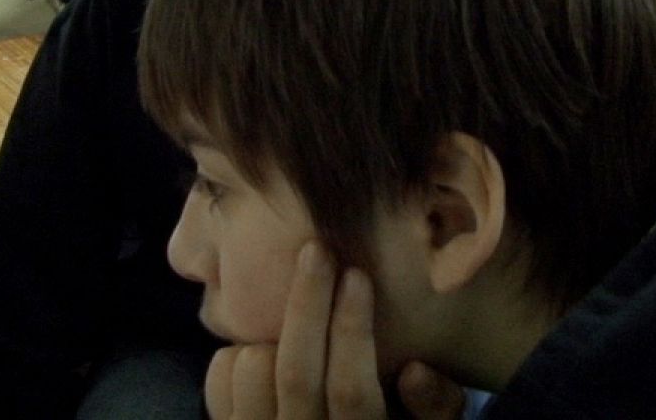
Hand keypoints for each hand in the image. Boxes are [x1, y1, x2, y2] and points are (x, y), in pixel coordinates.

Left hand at [204, 241, 464, 419]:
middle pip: (296, 374)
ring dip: (272, 335)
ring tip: (297, 323)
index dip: (353, 332)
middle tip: (317, 251)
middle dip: (308, 303)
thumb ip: (436, 407)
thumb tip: (415, 370)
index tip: (357, 275)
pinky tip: (265, 350)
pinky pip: (220, 378)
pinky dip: (238, 353)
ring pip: (252, 371)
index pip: (351, 392)